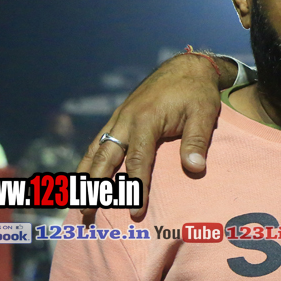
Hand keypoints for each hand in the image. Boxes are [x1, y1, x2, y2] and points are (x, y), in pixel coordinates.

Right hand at [76, 53, 236, 217]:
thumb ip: (198, 141)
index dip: (137, 188)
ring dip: (85, 176)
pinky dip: (88, 160)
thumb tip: (196, 168)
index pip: (138, 160)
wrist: (185, 68)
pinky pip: (98, 142)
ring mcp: (119, 118)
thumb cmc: (196, 92)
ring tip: (76, 201)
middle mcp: (126, 120)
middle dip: (97, 187)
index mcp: (146, 120)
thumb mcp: (204, 114)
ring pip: (95, 150)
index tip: (136, 212)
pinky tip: (83, 176)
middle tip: (88, 213)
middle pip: (106, 158)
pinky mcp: (118, 118)